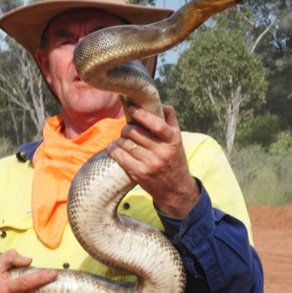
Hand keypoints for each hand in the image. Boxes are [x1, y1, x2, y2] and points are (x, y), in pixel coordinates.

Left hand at [107, 104, 198, 218]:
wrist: (176, 189)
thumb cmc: (174, 159)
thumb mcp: (178, 139)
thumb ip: (170, 119)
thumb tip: (159, 103)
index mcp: (173, 140)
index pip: (156, 124)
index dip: (142, 114)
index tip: (132, 108)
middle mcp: (162, 152)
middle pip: (135, 132)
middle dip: (127, 128)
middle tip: (127, 129)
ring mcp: (150, 164)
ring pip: (125, 143)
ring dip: (119, 138)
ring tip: (121, 139)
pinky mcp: (139, 174)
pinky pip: (120, 156)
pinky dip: (113, 149)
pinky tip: (113, 147)